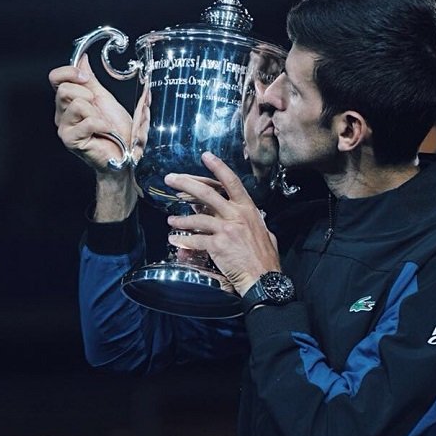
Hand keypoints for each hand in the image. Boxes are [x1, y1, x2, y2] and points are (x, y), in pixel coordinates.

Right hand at [49, 54, 133, 172]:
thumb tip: (82, 59)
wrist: (124, 155)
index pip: (55, 78)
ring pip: (76, 104)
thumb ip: (91, 80)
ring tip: (103, 123)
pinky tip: (106, 131)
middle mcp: (62, 114)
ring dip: (96, 112)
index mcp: (68, 101)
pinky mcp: (71, 140)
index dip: (69, 72)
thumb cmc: (115, 130)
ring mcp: (65, 128)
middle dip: (87, 94)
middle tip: (98, 107)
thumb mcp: (104, 99)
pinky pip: (87, 121)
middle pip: (64, 89)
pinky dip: (103, 124)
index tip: (86, 78)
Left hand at [165, 152, 279, 295]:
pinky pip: (195, 240)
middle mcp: (236, 215)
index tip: (206, 156)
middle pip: (207, 193)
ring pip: (197, 218)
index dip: (218, 167)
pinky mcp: (218, 245)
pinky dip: (183, 240)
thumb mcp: (263, 232)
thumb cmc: (265, 258)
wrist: (264, 279)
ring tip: (171, 221)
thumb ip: (249, 221)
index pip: (231, 182)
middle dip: (186, 183)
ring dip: (180, 220)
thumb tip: (239, 216)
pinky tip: (175, 240)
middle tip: (171, 179)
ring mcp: (227, 229)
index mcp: (248, 209)